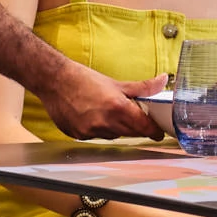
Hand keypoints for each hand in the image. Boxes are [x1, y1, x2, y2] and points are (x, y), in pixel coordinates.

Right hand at [38, 61, 167, 139]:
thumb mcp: (116, 83)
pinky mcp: (79, 135)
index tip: (158, 133)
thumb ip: (143, 87)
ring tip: (106, 111)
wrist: (54, 81)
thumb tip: (162, 81)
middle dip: (135, 126)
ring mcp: (90, 131)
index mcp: (117, 107)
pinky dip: (98, 129)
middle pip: (130, 132)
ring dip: (116, 127)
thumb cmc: (83, 79)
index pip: (144, 126)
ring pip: (113, 135)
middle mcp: (104, 122)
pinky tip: (91, 116)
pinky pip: (96, 137)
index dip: (153, 131)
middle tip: (133, 116)